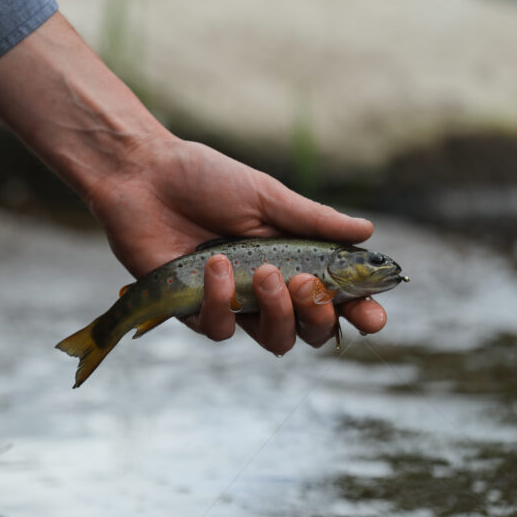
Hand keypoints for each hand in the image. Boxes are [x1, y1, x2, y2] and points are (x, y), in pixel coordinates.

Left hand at [0, 12, 385, 353]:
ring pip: (273, 340)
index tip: (373, 316)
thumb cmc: (205, 179)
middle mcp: (266, 288)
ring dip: (277, 312)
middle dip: (319, 317)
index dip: (359, 312)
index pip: (335, 296)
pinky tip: (215, 266)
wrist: (143, 175)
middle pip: (310, 331)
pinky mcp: (193, 310)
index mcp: (291, 258)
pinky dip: (222, 301)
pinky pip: (220, 329)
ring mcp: (231, 302)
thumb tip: (368, 232)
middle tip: (309, 286)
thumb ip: (313, 220)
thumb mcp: (265, 195)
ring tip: (266, 274)